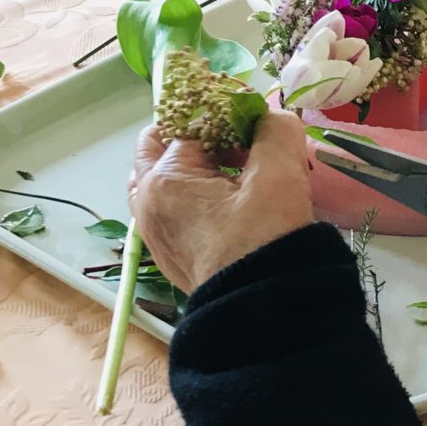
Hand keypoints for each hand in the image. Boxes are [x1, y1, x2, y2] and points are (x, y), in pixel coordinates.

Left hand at [130, 111, 313, 293]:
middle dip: (199, 139)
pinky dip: (196, 199)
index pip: (189, 122)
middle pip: (160, 149)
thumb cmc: (266, 237)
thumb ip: (276, 130)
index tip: (257, 123)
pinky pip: (175, 212)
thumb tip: (273, 117)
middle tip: (240, 146)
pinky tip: (233, 207)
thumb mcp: (279, 174)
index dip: (225, 115)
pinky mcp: (172, 257)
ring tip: (237, 176)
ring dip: (195, 170)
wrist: (265, 311)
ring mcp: (155, 234)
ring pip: (165, 183)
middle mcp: (147, 204)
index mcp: (165, 178)